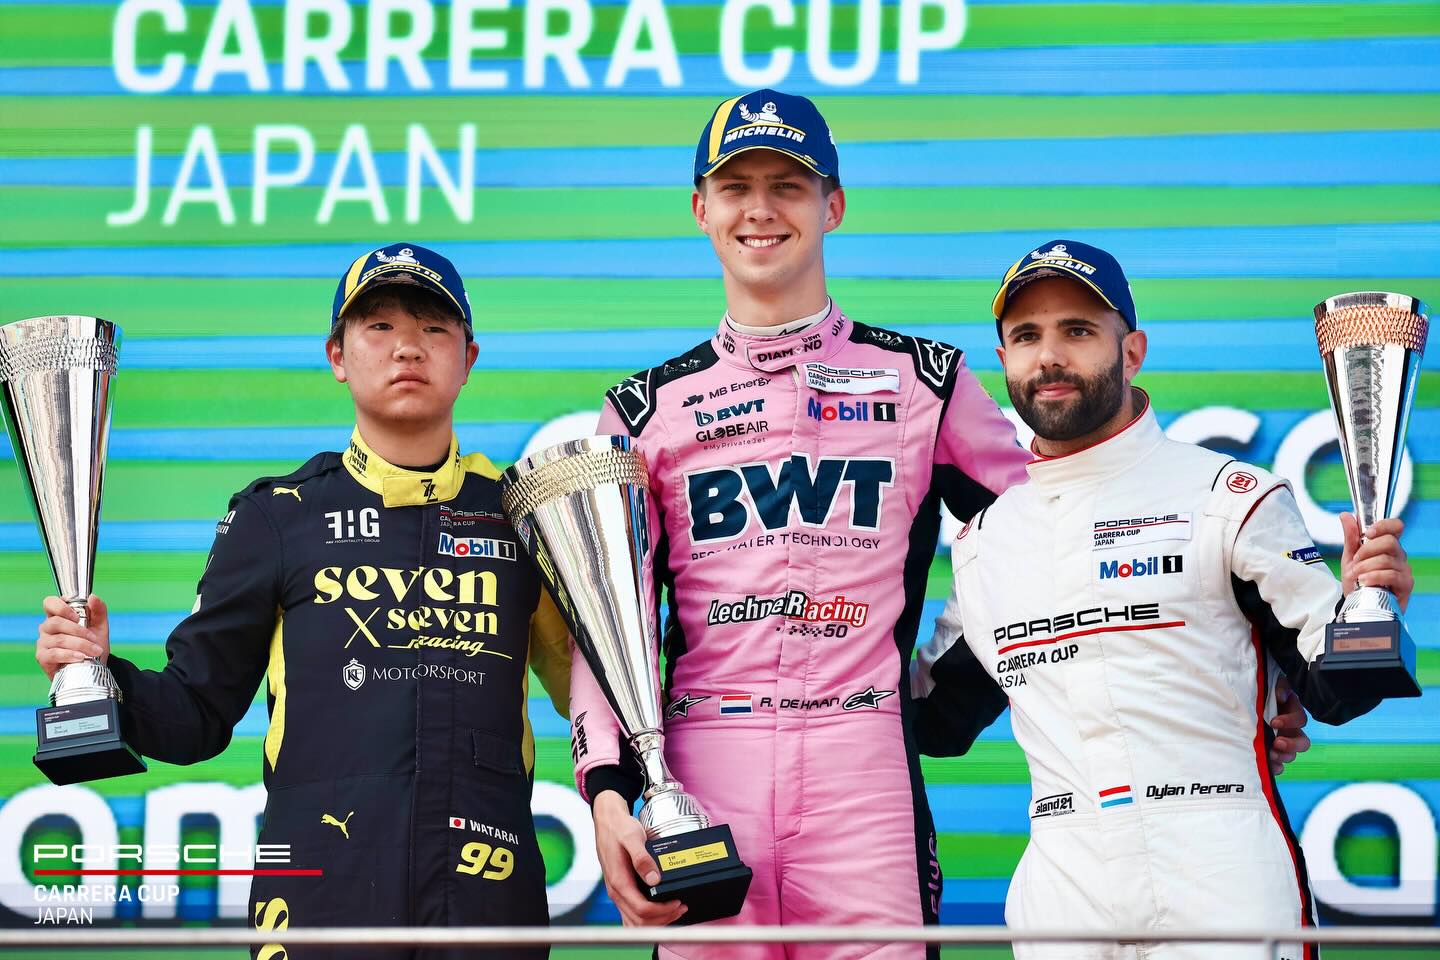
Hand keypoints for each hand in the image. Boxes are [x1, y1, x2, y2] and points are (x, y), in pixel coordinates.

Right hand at [36, 595, 110, 680]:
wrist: (93, 668)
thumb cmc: (93, 645)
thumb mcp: (100, 627)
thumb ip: (98, 610)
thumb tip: (92, 597)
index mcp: (59, 616)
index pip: (50, 603)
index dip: (62, 607)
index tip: (78, 616)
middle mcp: (47, 627)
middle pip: (56, 622)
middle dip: (79, 630)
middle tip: (94, 638)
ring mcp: (43, 642)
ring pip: (59, 639)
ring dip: (80, 645)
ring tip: (94, 651)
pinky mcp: (42, 657)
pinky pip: (54, 653)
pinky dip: (70, 655)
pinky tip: (81, 657)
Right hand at [591, 790, 684, 925]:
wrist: (607, 821)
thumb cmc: (619, 828)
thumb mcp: (632, 837)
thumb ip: (642, 858)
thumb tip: (654, 879)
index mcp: (619, 881)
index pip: (642, 910)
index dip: (662, 911)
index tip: (677, 902)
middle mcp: (616, 891)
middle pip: (639, 921)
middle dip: (663, 918)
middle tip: (681, 907)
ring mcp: (617, 893)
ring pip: (634, 921)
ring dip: (655, 921)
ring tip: (674, 910)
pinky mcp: (620, 890)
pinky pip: (631, 914)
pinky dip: (646, 918)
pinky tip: (659, 910)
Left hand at [1268, 675, 1310, 775]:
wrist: (1242, 700)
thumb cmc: (1259, 692)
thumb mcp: (1270, 685)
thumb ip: (1279, 688)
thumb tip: (1281, 696)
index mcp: (1291, 712)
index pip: (1300, 719)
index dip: (1290, 722)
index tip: (1274, 722)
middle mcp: (1290, 729)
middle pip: (1302, 742)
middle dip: (1291, 745)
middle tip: (1277, 743)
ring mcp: (1283, 742)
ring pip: (1291, 755)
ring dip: (1283, 756)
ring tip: (1270, 754)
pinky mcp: (1273, 752)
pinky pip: (1279, 764)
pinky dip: (1276, 767)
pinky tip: (1269, 766)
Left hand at [1340, 514, 1412, 611]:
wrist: (1356, 603)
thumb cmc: (1357, 579)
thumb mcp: (1350, 557)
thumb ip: (1350, 537)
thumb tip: (1346, 515)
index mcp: (1387, 545)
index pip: (1396, 526)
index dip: (1383, 526)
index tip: (1367, 534)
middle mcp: (1399, 555)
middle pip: (1389, 542)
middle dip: (1366, 551)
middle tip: (1355, 561)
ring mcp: (1404, 569)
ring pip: (1386, 559)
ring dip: (1365, 567)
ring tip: (1356, 576)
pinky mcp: (1406, 584)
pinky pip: (1391, 575)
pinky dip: (1374, 577)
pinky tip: (1364, 582)